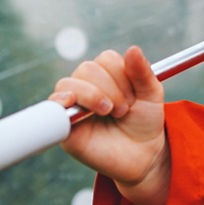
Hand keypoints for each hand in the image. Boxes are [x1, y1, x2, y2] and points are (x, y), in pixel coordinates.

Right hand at [50, 46, 169, 204]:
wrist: (142, 155)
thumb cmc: (144, 123)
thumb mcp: (151, 95)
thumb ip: (143, 73)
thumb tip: (133, 48)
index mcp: (108, 75)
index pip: (106, 59)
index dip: (121, 75)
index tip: (134, 97)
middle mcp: (88, 86)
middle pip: (87, 69)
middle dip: (110, 88)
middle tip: (124, 109)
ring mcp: (74, 104)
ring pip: (69, 84)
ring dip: (93, 95)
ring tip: (109, 113)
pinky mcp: (64, 125)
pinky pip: (52, 106)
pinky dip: (60, 101)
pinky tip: (73, 104)